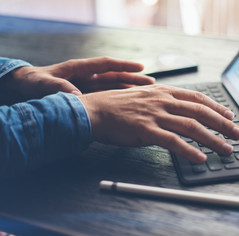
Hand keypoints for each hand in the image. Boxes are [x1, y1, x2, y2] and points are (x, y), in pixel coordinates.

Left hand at [1, 56, 154, 101]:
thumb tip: (76, 95)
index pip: (106, 64)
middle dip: (133, 79)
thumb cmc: (33, 82)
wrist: (25, 88)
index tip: (141, 68)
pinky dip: (119, 99)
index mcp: (80, 68)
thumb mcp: (43, 84)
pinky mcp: (86, 96)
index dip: (124, 66)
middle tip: (152, 83)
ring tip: (147, 94)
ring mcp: (88, 86)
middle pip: (115, 76)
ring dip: (130, 89)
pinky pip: (106, 96)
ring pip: (114, 86)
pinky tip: (130, 105)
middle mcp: (87, 76)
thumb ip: (59, 87)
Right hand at [78, 85, 238, 162]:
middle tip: (237, 133)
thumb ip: (163, 103)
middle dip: (222, 124)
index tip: (229, 116)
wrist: (95, 110)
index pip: (198, 98)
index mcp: (164, 92)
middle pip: (200, 112)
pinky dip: (188, 151)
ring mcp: (155, 115)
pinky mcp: (146, 130)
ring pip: (191, 126)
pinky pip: (172, 141)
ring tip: (226, 149)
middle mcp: (163, 101)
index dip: (217, 107)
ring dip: (212, 139)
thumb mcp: (144, 97)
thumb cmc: (118, 106)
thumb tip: (180, 112)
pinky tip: (200, 158)